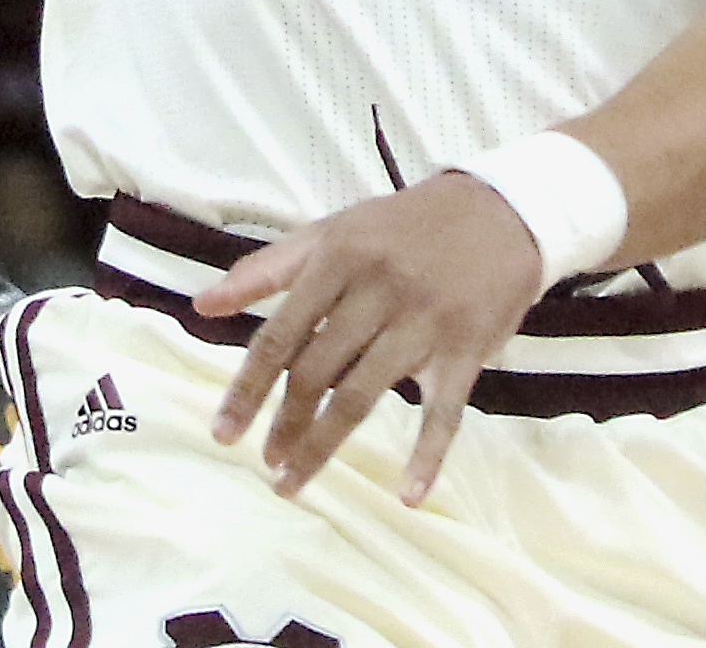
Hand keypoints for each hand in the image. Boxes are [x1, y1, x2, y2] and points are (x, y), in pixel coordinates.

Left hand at [195, 173, 544, 503]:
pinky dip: (428, 455)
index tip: (223, 432)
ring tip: (294, 481)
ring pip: (364, 396)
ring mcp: (424, 322)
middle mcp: (378, 290)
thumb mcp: (334, 230)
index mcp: (339, 258)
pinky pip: (445, 411)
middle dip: (285, 425)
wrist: (503, 210)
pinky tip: (408, 495)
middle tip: (266, 464)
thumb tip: (202, 305)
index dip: (248, 387)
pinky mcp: (466, 348)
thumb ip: (267, 268)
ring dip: (324, 446)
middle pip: (318, 372)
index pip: (282, 335)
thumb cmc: (404, 227)